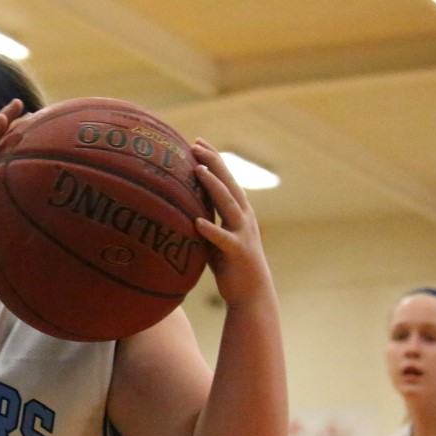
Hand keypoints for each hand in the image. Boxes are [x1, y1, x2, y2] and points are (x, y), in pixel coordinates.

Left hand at [190, 139, 273, 308]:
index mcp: (239, 211)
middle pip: (228, 184)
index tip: (197, 142)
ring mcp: (242, 233)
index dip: (213, 159)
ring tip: (198, 170)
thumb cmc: (230, 265)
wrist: (251, 294)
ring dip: (213, 186)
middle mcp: (243, 217)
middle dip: (213, 162)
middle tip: (196, 144)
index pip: (226, 179)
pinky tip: (198, 222)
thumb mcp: (216, 238)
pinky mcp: (237, 253)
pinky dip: (211, 230)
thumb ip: (206, 219)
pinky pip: (222, 239)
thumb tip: (183, 206)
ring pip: (228, 204)